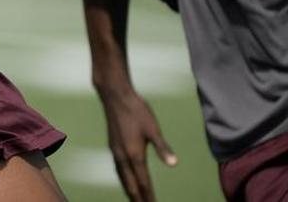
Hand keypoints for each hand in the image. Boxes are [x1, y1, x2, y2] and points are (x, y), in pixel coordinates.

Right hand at [100, 87, 177, 201]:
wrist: (115, 95)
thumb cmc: (137, 110)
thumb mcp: (153, 128)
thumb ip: (163, 148)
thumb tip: (174, 164)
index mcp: (134, 154)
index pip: (143, 182)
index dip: (149, 197)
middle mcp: (123, 156)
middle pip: (130, 185)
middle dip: (138, 198)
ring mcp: (116, 151)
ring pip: (122, 178)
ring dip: (130, 190)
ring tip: (135, 199)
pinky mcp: (113, 146)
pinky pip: (118, 169)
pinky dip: (124, 180)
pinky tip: (126, 178)